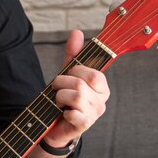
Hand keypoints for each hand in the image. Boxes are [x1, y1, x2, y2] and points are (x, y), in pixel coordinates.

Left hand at [44, 30, 109, 147]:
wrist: (55, 125)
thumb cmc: (64, 99)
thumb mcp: (67, 74)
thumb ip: (73, 55)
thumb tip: (77, 32)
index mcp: (101, 86)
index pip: (93, 73)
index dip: (75, 71)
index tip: (67, 75)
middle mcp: (102, 100)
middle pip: (81, 83)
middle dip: (62, 82)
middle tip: (56, 88)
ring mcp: (95, 113)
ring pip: (76, 96)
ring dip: (59, 96)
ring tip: (57, 101)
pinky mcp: (85, 125)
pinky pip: (76, 114)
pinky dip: (65, 112)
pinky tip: (63, 113)